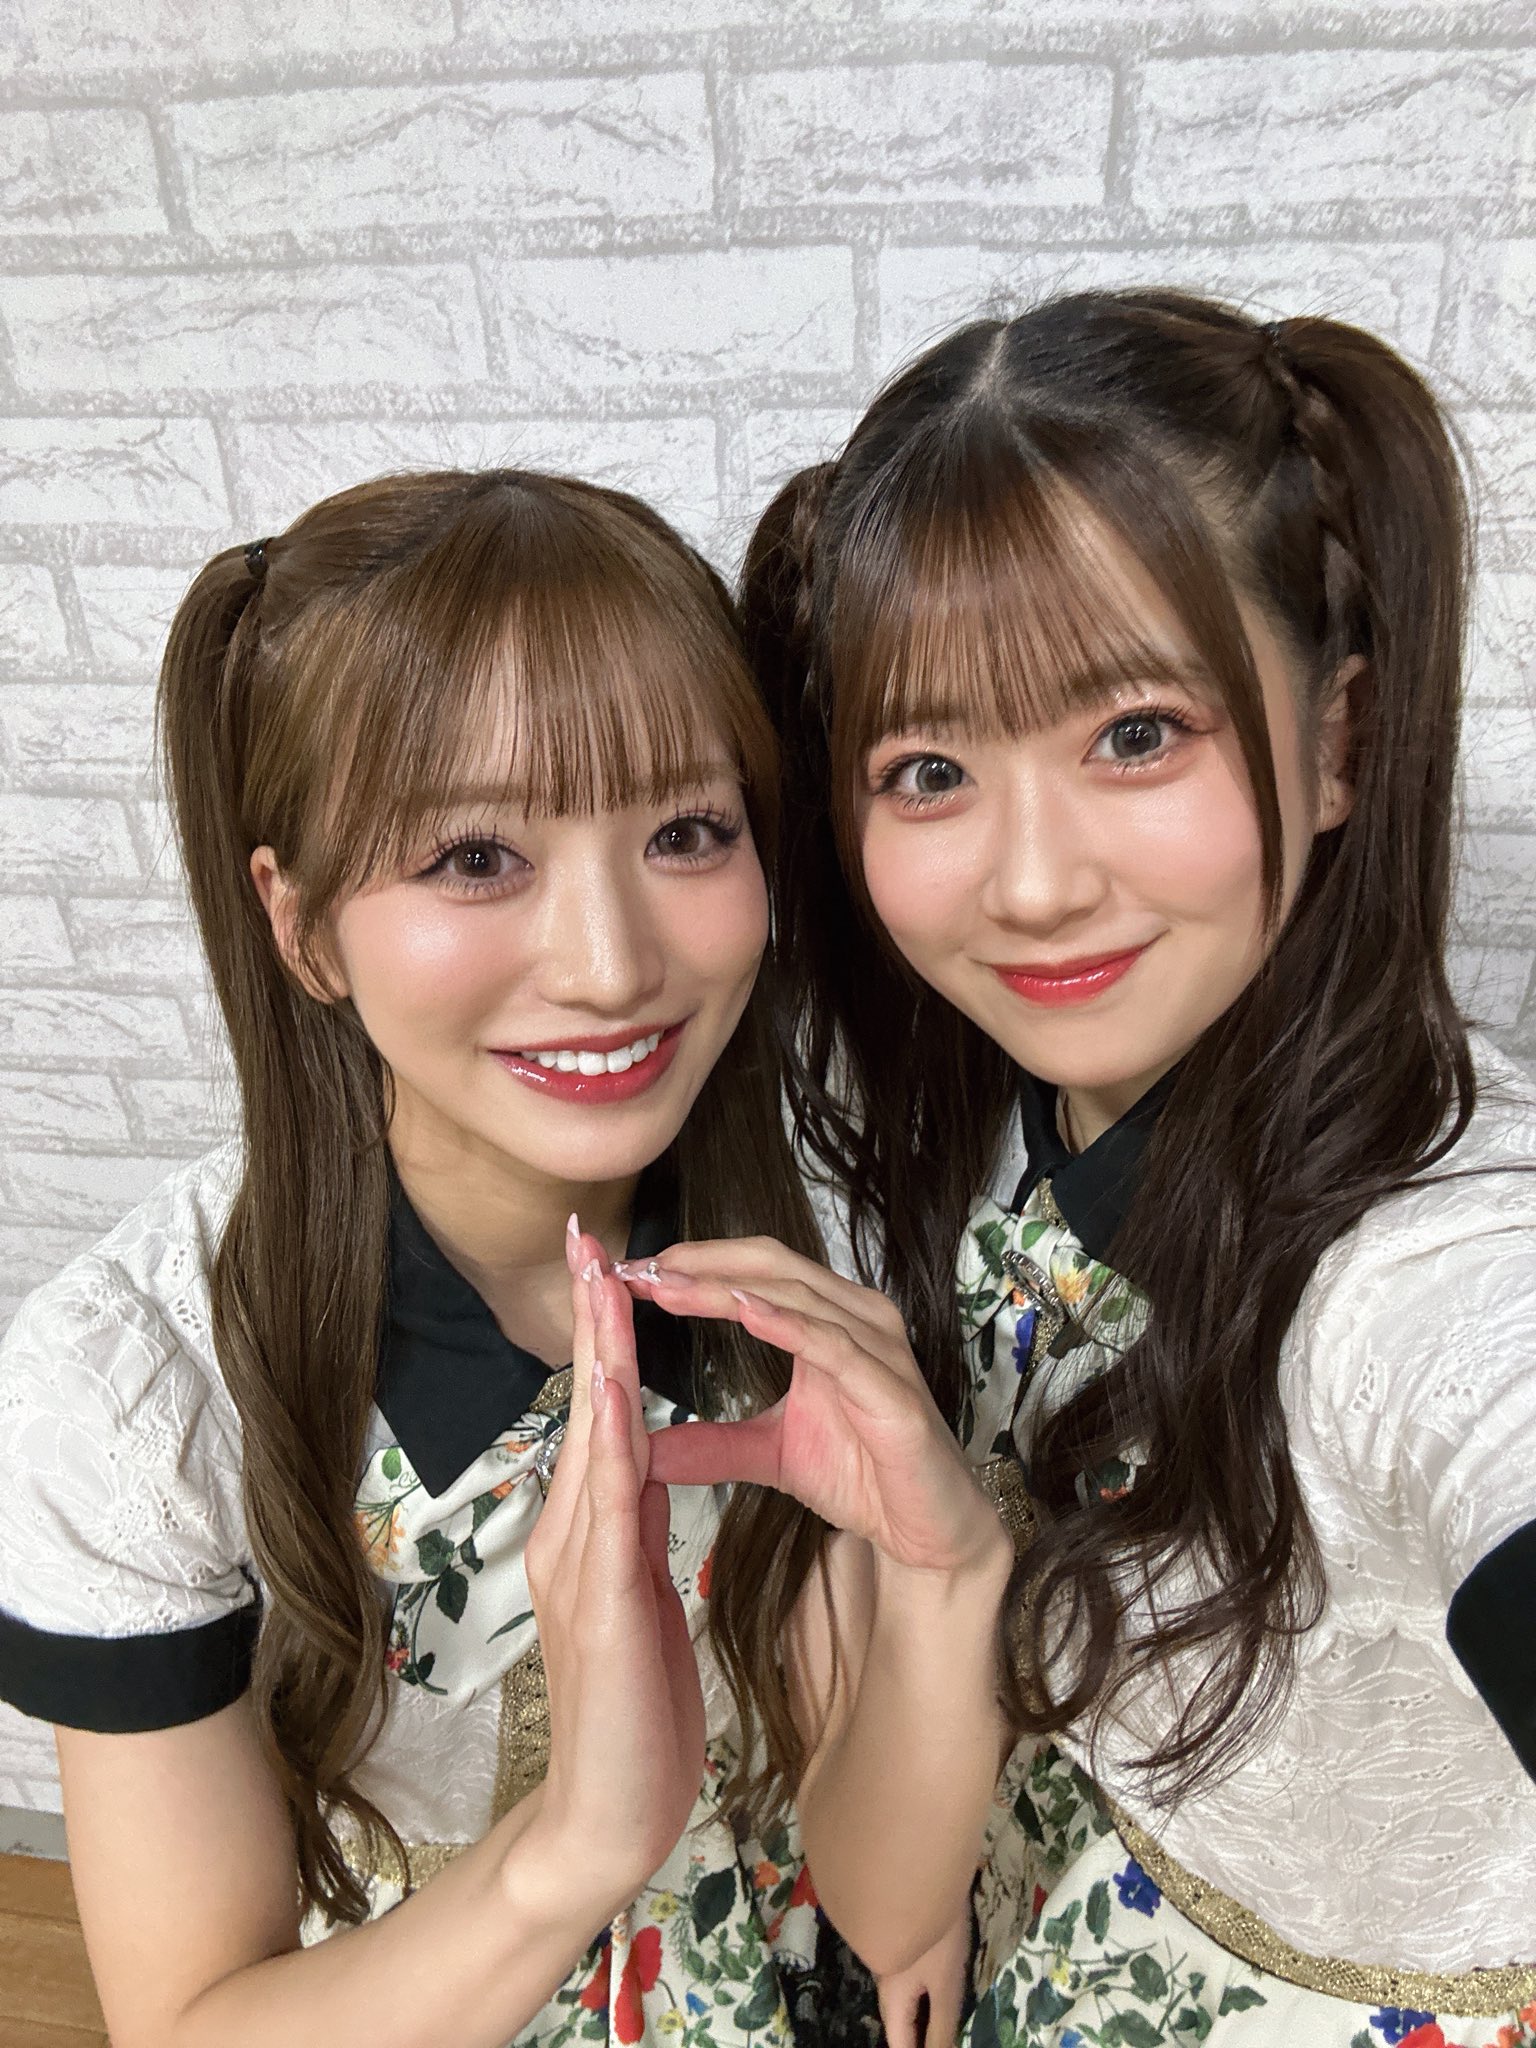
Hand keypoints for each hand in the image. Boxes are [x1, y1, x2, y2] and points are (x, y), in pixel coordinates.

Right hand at [522, 1226, 705, 1904]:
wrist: (606, 1817)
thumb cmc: (631, 1714)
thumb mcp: (637, 1601)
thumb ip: (631, 1533)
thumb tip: (638, 1470)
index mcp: (584, 1534)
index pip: (600, 1418)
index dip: (604, 1341)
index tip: (608, 1268)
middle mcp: (568, 1537)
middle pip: (586, 1410)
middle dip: (592, 1323)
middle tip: (590, 1239)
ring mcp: (577, 1568)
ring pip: (592, 1443)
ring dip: (599, 1361)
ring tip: (604, 1286)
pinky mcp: (603, 1604)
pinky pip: (610, 1509)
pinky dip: (615, 1445)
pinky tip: (623, 1399)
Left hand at [615, 1238, 1007, 1581]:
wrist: (928, 1531)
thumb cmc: (864, 1476)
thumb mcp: (769, 1455)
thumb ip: (712, 1445)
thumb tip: (644, 1450)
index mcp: (827, 1321)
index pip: (752, 1272)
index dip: (693, 1265)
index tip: (631, 1271)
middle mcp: (857, 1319)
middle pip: (770, 1266)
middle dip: (700, 1263)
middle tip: (638, 1269)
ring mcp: (879, 1348)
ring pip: (796, 1296)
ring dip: (727, 1287)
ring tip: (670, 1284)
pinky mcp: (892, 1389)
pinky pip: (835, 1346)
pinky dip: (789, 1325)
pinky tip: (746, 1313)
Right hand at [876, 1908, 972, 2047]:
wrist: (912, 1869)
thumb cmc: (934, 1935)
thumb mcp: (946, 1985)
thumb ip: (942, 2028)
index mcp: (893, 1998)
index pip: (900, 2045)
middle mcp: (885, 1981)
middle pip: (898, 2021)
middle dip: (915, 2036)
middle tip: (941, 2038)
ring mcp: (890, 1956)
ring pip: (902, 1996)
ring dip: (920, 2012)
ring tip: (941, 2020)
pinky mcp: (900, 1937)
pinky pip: (906, 1975)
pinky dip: (922, 1989)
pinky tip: (938, 1982)